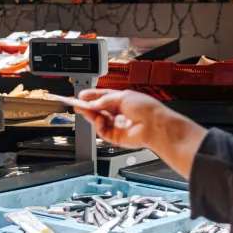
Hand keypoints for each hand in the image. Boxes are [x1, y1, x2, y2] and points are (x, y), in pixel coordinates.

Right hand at [76, 89, 205, 176]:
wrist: (155, 125)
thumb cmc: (146, 109)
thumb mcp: (123, 97)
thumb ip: (105, 100)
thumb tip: (92, 103)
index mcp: (123, 101)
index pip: (104, 98)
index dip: (92, 96)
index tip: (81, 95)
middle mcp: (120, 113)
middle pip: (99, 110)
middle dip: (88, 106)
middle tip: (77, 104)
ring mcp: (118, 125)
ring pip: (99, 120)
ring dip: (91, 115)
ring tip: (84, 110)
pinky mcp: (117, 137)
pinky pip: (103, 131)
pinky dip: (99, 126)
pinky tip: (99, 120)